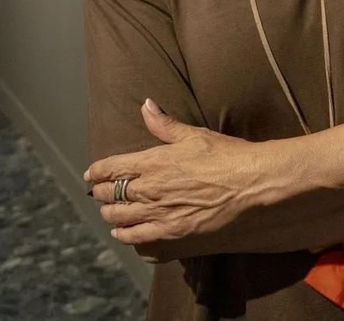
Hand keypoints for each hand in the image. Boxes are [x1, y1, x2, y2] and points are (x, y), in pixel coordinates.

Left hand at [84, 100, 261, 263]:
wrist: (251, 184)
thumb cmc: (227, 156)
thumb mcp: (195, 135)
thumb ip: (165, 124)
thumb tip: (145, 105)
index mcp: (152, 162)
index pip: (110, 168)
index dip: (96, 171)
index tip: (92, 174)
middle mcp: (148, 189)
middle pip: (109, 195)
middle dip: (101, 193)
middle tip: (101, 192)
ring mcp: (157, 214)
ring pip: (118, 218)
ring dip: (110, 214)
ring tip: (111, 212)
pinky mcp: (170, 234)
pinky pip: (135, 238)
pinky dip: (125, 235)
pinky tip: (124, 232)